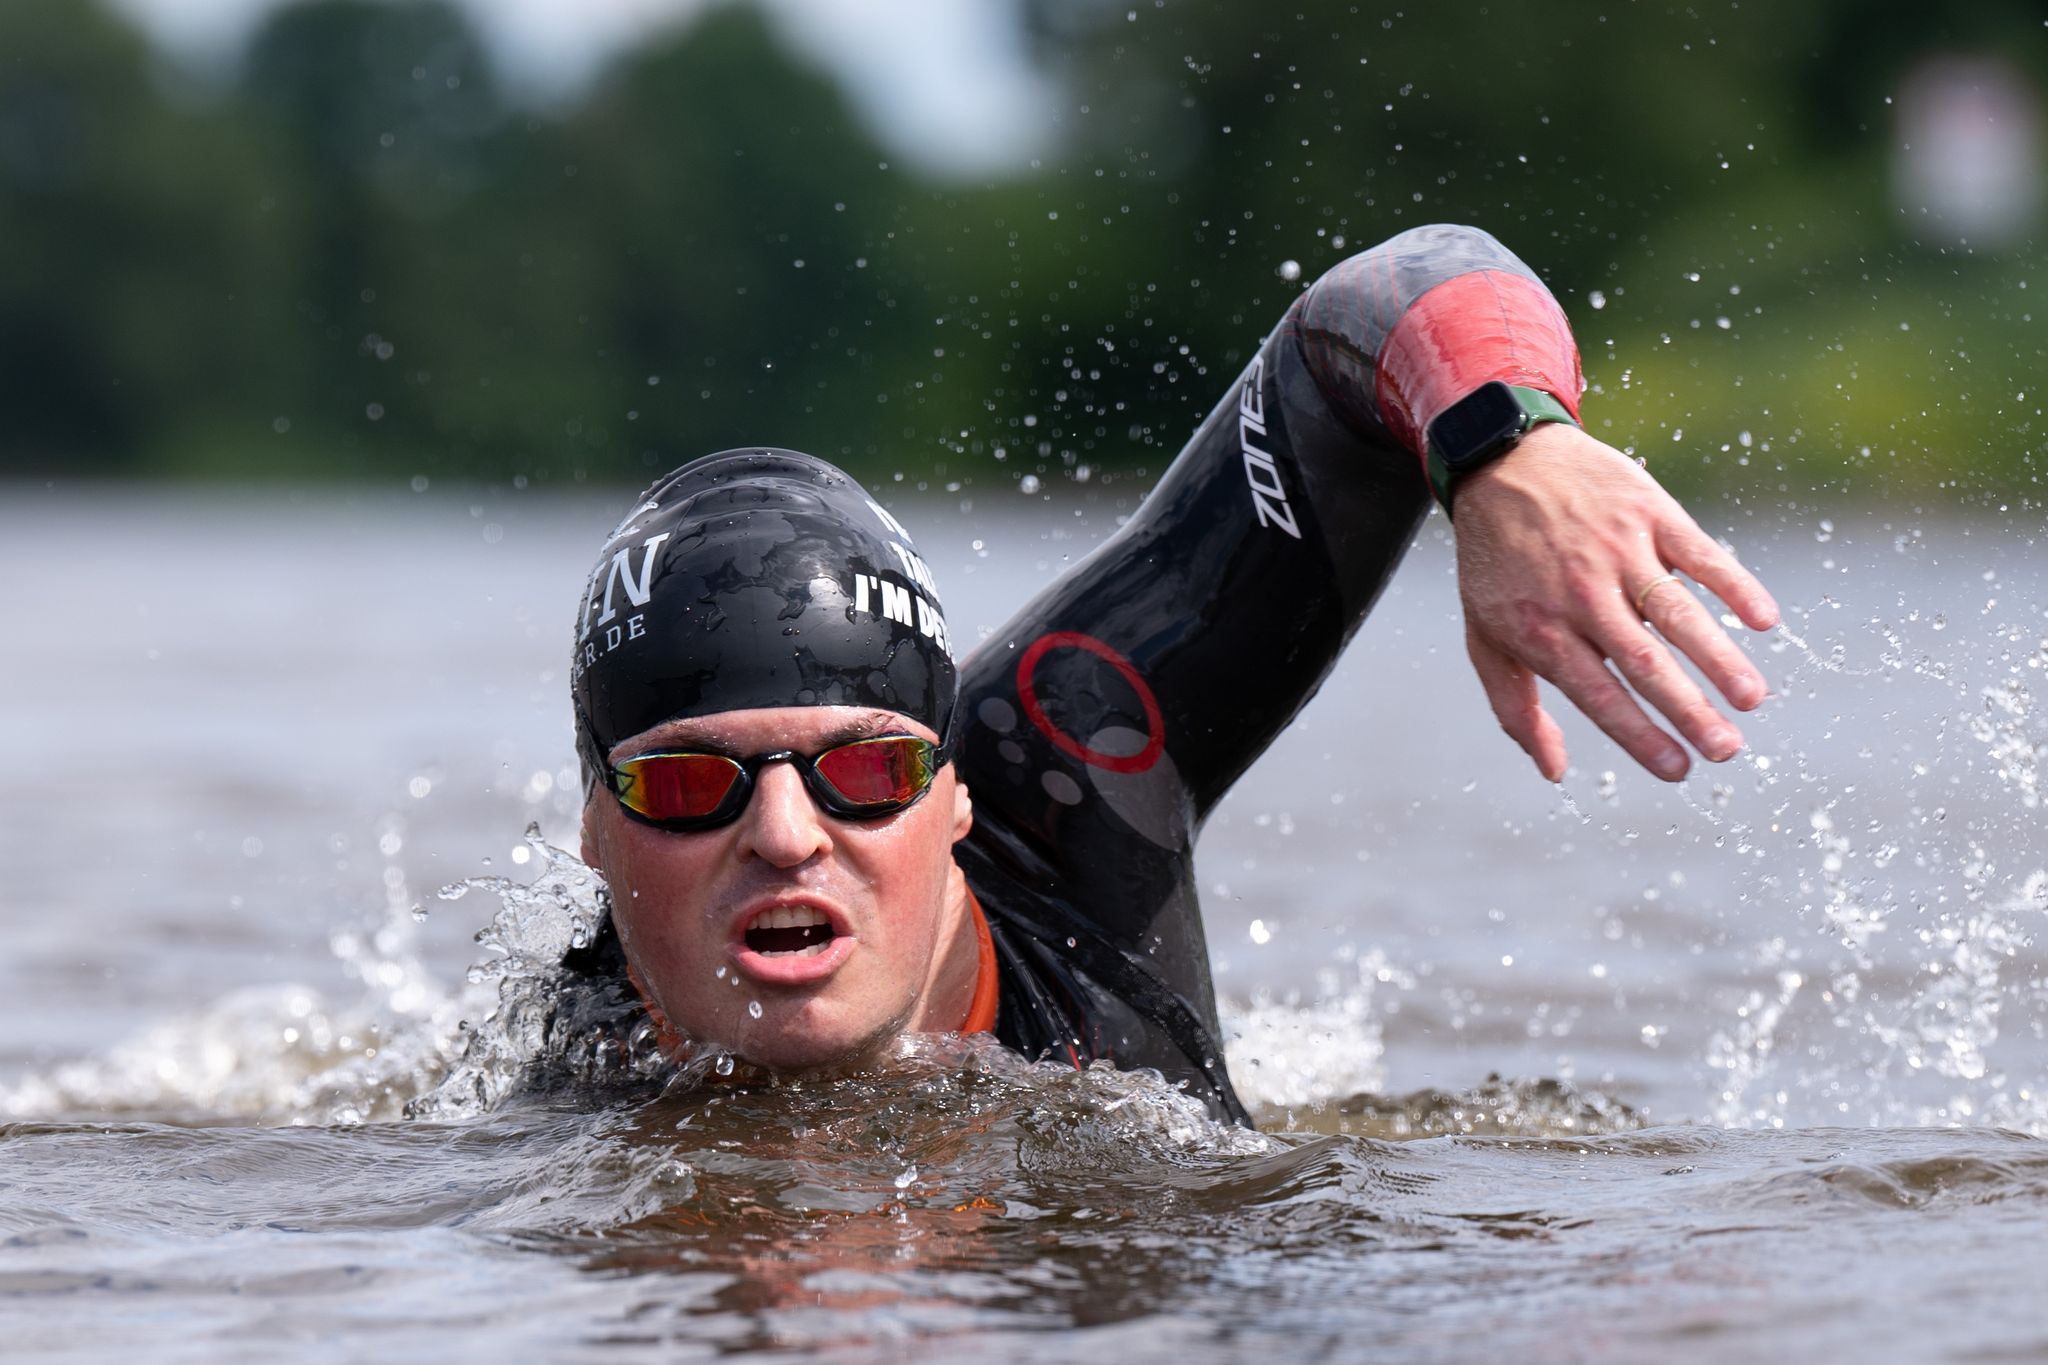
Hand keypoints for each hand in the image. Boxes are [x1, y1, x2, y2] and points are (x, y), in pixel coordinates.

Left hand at [1449, 423, 1779, 782]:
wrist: (1501, 462)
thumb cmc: (1496, 563)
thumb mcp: (1484, 636)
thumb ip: (1516, 707)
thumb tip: (1554, 771)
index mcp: (1542, 631)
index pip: (1599, 695)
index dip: (1639, 736)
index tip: (1679, 771)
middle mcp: (1582, 594)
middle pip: (1644, 661)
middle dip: (1688, 710)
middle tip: (1726, 750)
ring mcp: (1619, 551)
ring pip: (1676, 612)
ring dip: (1718, 657)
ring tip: (1751, 699)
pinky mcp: (1649, 513)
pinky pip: (1698, 553)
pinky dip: (1733, 584)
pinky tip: (1763, 619)